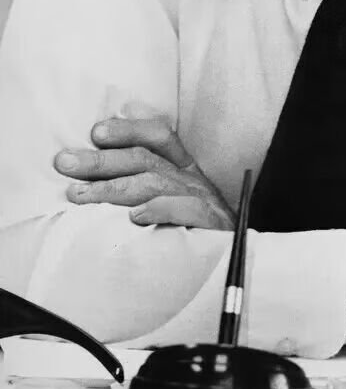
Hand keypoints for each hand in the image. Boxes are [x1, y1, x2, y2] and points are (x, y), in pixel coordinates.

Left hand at [54, 116, 235, 229]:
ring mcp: (202, 200)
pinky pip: (186, 211)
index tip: (96, 132)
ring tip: (80, 195)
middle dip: (101, 161)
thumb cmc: (196, 231)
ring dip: (114, 187)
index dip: (129, 130)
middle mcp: (191, 178)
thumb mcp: (172, 201)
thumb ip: (143, 185)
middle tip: (65, 163)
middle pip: (144, 160)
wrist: (237, 258)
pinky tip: (134, 217)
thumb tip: (97, 178)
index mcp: (183, 168)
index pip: (158, 137)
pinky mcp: (210, 224)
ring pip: (155, 184)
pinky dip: (160, 210)